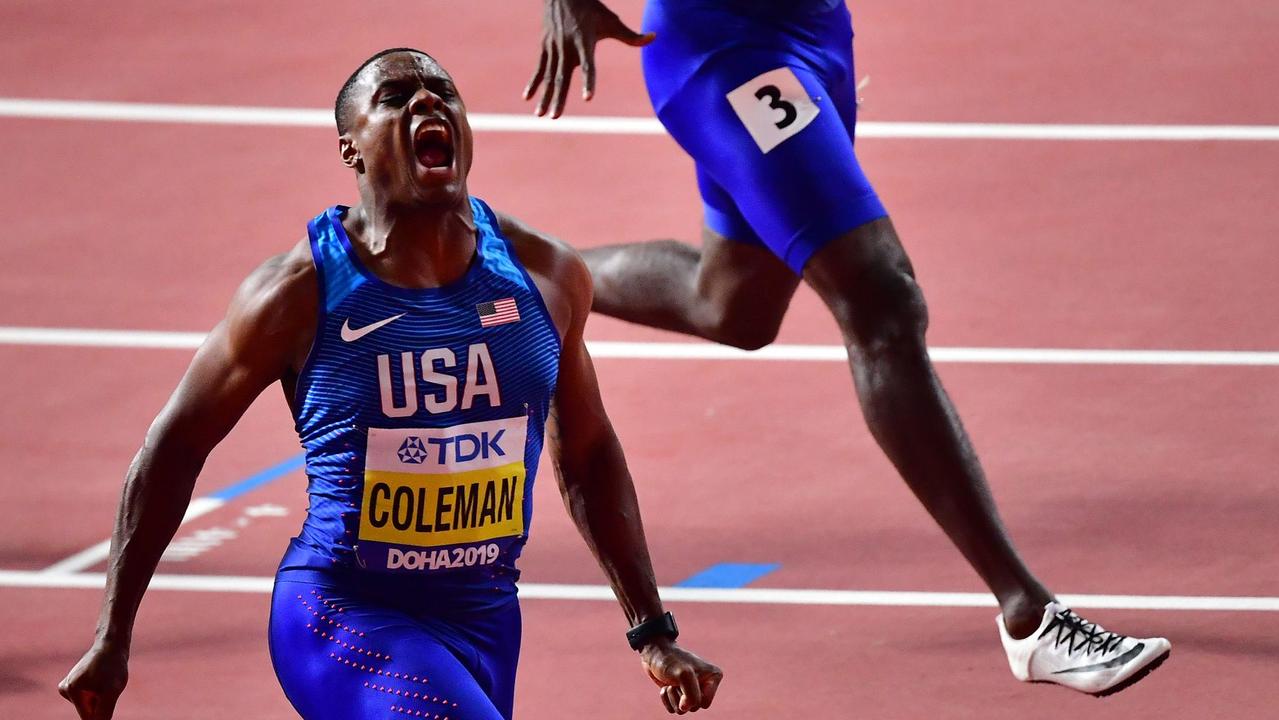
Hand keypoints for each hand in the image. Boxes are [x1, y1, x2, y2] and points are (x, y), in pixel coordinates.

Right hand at [59, 643, 128, 719]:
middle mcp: (65, 689)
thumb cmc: (113, 666)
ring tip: (106, 680)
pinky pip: (91, 695)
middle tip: (108, 685)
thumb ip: (103, 713)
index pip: (87, 717)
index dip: (100, 716)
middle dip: (101, 702)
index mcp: (70, 691)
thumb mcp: (111, 691)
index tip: (102, 699)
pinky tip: (102, 678)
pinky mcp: (75, 682)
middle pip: (89, 710)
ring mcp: (69, 685)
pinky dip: (100, 691)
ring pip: (91, 702)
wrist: (112, 644)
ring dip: (102, 696)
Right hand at [524, 0, 654, 117]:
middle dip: (558, 98)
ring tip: (540, 115)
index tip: (588, 98)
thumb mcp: (612, 21)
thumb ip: (631, 35)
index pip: (588, 67)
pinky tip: (527, 98)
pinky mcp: (545, 46)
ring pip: (548, 76)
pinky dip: (533, 83)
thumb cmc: (592, 8)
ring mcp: (554, 48)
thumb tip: (655, 37)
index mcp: (584, 42)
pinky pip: (539, 68)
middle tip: (555, 117)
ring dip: (544, 97)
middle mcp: (567, 47)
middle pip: (562, 77)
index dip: (589, 82)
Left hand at [640, 639, 722, 713]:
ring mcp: (692, 691)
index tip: (685, 681)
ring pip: (683, 710)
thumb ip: (690, 695)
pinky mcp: (679, 695)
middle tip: (676, 681)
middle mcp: (705, 685)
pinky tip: (666, 687)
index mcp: (713, 677)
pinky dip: (666, 700)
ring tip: (671, 682)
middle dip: (681, 696)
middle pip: (694, 707)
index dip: (691, 696)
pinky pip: (673, 709)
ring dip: (672, 698)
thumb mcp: (684, 674)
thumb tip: (685, 708)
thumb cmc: (670, 660)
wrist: (654, 654)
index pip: (704, 702)